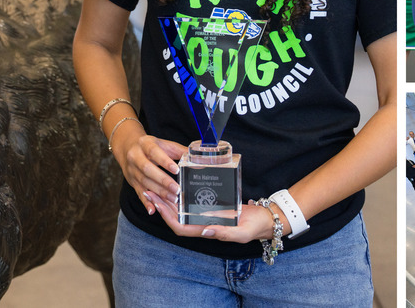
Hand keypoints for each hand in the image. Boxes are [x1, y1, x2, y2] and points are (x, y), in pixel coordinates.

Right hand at [114, 125, 186, 214]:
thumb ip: (179, 150)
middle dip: (163, 180)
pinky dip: (146, 203)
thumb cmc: (150, 146)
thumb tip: (197, 157)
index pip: (154, 152)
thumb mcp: (163, 144)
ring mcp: (132, 171)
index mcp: (144, 144)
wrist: (127, 147)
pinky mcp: (132, 182)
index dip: (165, 161)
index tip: (177, 170)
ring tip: (173, 199)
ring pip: (144, 182)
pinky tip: (152, 210)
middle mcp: (135, 157)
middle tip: (177, 190)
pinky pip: (138, 193)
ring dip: (158, 192)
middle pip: (147, 169)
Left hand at [145, 190, 281, 242]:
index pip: (180, 227)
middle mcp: (203, 224)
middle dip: (161, 204)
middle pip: (176, 217)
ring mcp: (206, 216)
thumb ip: (224, 233)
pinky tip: (176, 182)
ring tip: (156, 184)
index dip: (167, 217)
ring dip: (167, 198)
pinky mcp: (211, 207)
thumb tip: (204, 231)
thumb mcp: (242, 232)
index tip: (157, 203)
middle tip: (148, 188)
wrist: (266, 219)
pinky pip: (192, 202)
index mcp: (208, 231)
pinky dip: (181, 194)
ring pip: (181, 209)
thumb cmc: (255, 226)